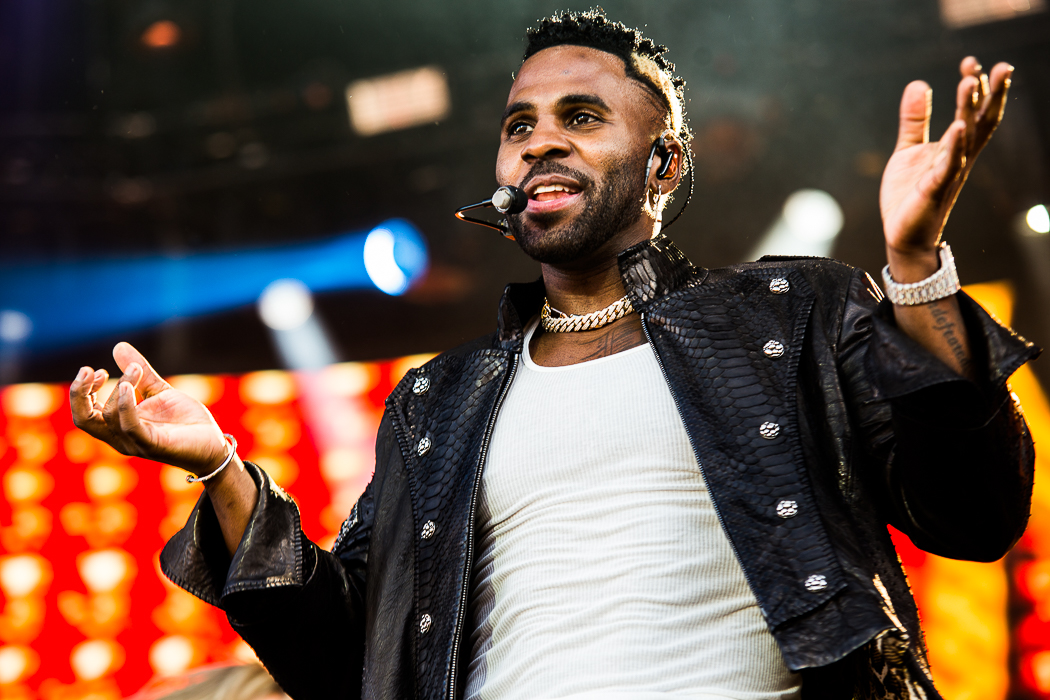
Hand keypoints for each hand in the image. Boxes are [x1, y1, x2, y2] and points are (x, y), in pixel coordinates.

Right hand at [70, 342, 229, 475]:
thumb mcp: (159, 391)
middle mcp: (121, 436)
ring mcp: (135, 442)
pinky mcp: (153, 444)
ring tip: (136, 370)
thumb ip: (140, 372)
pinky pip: (130, 426)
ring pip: (109, 418)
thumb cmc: (185, 421)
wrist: (213, 443)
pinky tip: (127, 386)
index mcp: (118, 424)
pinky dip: (125, 405)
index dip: (82, 390)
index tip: (96, 370)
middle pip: (83, 420)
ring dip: (119, 388)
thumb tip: (118, 346)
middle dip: (80, 393)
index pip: (84, 413)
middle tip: (89, 370)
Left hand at [880, 57, 1011, 269]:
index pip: (973, 112)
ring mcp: (949, 172)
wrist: (902, 233)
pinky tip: (958, 127)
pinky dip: (954, 146)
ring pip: (967, 138)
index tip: (971, 62)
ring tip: (970, 83)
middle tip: (995, 65)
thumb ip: (915, 119)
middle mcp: (959, 157)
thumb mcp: (909, 148)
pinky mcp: (935, 189)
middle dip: (989, 93)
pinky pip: (948, 165)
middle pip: (980, 121)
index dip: (976, 87)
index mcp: (955, 146)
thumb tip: (918, 83)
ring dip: (970, 110)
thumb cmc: (909, 193)